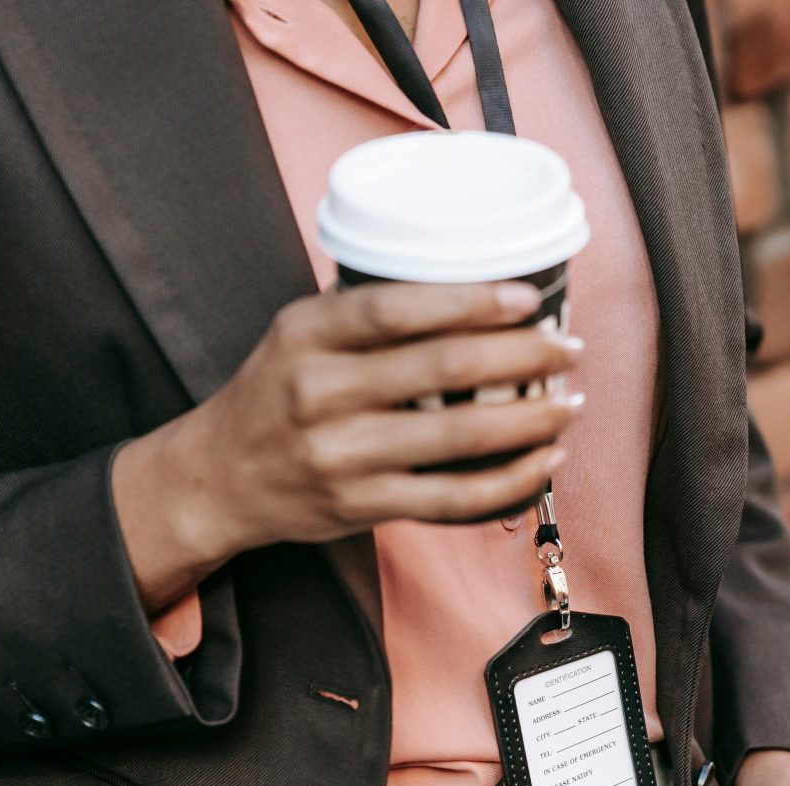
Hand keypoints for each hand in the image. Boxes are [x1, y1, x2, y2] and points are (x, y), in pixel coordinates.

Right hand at [112, 281, 581, 609]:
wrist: (220, 478)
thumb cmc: (277, 393)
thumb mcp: (299, 333)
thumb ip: (364, 309)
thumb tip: (466, 275)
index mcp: (308, 333)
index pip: (398, 307)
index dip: (472, 301)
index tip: (529, 299)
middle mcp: (319, 391)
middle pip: (442, 369)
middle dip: (522, 357)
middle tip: (569, 349)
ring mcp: (341, 454)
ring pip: (459, 437)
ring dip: (530, 421)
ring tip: (569, 404)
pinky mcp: (360, 505)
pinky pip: (453, 498)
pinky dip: (510, 482)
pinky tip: (544, 463)